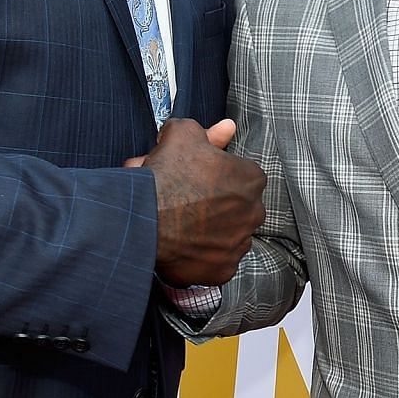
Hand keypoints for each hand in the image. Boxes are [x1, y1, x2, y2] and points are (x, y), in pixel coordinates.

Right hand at [133, 118, 263, 286]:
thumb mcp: (181, 135)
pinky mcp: (224, 270)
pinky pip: (215, 260)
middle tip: (181, 198)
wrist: (144, 218)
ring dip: (206, 228)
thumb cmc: (167, 175)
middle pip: (233, 205)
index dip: (213, 175)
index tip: (193, 177)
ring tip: (176, 222)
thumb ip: (204, 130)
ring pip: (225, 234)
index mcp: (251, 178)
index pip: (238, 174)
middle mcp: (254, 213)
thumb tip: (225, 128)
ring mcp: (240, 244)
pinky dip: (200, 255)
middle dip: (211, 202)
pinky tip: (180, 244)